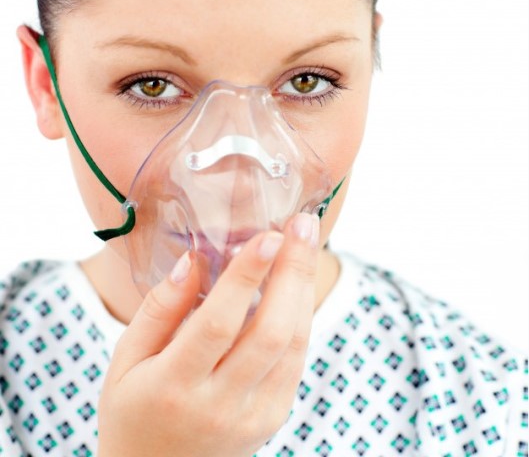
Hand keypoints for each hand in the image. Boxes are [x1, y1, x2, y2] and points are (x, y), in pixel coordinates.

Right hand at [97, 213, 319, 456]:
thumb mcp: (125, 359)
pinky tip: (298, 284)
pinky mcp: (273, 417)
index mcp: (172, 386)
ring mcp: (253, 415)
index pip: (218, 324)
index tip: (269, 235)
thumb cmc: (135, 408)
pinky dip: (302, 316)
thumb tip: (190, 263)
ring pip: (293, 345)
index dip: (246, 276)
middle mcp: (219, 404)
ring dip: (304, 289)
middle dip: (292, 272)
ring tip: (307, 244)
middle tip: (302, 226)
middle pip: (270, 332)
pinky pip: (297, 360)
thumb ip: (158, 310)